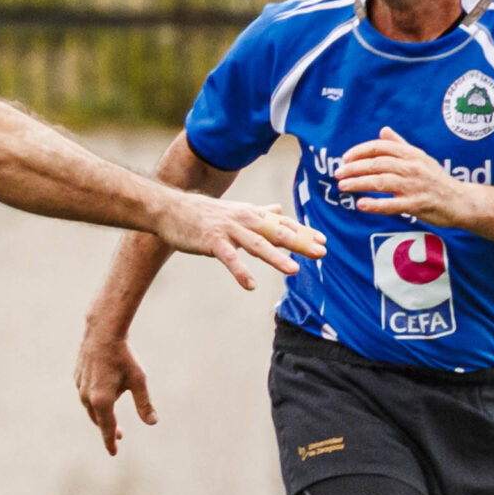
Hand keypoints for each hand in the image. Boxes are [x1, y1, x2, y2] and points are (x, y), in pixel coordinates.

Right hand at [75, 328, 155, 456]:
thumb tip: (152, 422)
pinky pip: (85, 395)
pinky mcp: (77, 377)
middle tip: (119, 435)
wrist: (102, 332)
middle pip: (97, 420)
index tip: (113, 453)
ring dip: (100, 414)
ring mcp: (80, 387)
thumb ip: (144, 404)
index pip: (107, 429)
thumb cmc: (123, 356)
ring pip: (89, 408)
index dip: (111, 442)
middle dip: (107, 428)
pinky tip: (102, 393)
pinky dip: (93, 400)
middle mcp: (87, 397)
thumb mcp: (139, 380)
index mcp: (102, 401)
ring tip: (111, 414)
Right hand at [152, 194, 325, 289]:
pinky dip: (240, 272)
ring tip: (293, 269)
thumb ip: (258, 212)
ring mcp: (228, 230)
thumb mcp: (235, 210)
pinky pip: (229, 259)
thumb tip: (278, 210)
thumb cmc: (203, 212)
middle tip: (320, 252)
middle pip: (276, 232)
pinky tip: (251, 285)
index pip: (283, 223)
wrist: (170, 209)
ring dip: (276, 257)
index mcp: (251, 214)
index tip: (323, 240)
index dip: (303, 232)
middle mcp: (244, 220)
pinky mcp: (211, 242)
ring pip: (256, 244)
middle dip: (300, 243)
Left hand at [335, 126, 468, 224]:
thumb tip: (383, 130)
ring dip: (359, 183)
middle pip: (377, 164)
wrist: (461, 201)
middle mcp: (412, 168)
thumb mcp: (421, 158)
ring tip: (342, 186)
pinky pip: (392, 204)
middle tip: (337, 173)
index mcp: (412, 155)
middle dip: (354, 168)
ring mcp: (415, 186)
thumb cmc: (437, 179)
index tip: (345, 158)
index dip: (360, 151)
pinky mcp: (416, 204)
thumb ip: (400, 145)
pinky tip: (361, 204)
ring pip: (381, 182)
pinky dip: (375, 204)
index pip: (381, 147)